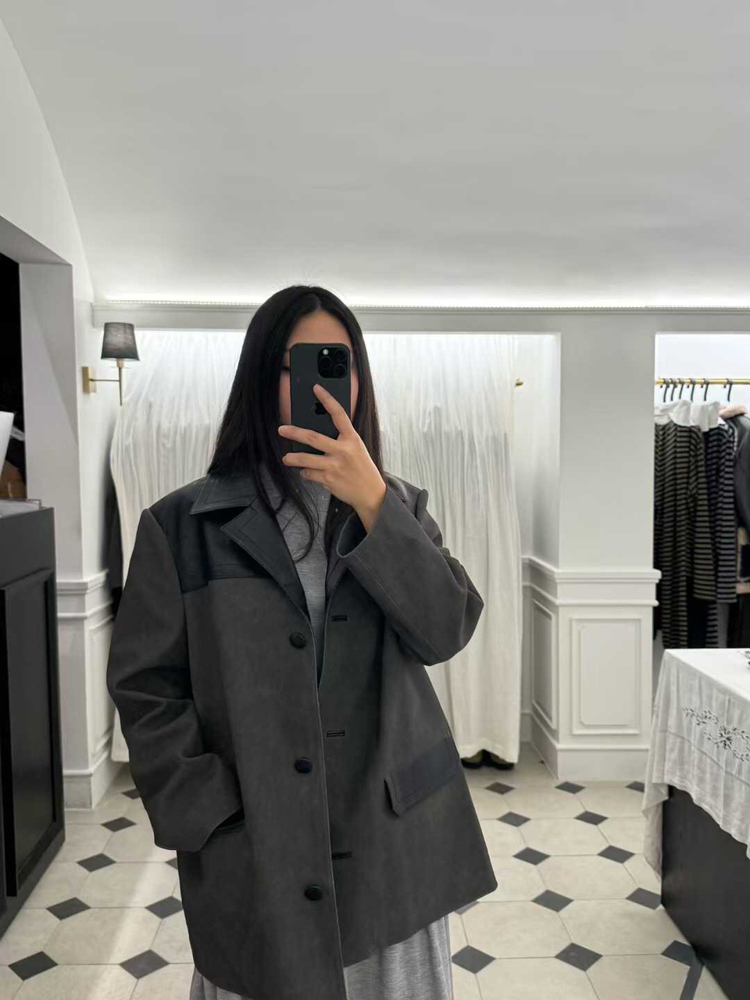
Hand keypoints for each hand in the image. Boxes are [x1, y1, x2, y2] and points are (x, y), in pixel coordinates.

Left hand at [278, 383, 385, 521]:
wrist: (371, 493)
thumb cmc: (362, 469)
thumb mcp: (357, 449)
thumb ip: (341, 440)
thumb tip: (317, 436)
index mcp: (352, 439)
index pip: (339, 414)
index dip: (327, 399)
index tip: (316, 388)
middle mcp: (343, 450)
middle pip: (313, 438)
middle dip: (294, 432)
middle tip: (282, 429)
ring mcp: (334, 465)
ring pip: (306, 459)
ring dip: (292, 459)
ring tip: (286, 458)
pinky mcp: (328, 479)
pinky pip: (309, 474)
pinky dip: (306, 473)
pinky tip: (309, 473)